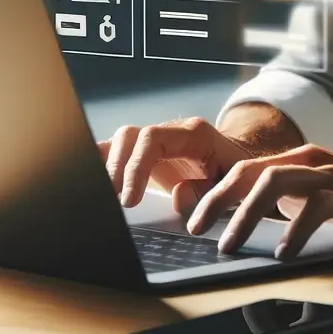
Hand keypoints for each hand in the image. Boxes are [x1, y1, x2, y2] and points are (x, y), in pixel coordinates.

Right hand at [97, 117, 261, 214]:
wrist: (239, 162)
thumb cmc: (237, 172)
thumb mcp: (234, 183)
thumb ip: (209, 191)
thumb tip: (179, 196)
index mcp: (192, 134)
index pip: (152, 139)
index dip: (135, 167)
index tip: (129, 201)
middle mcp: (169, 133)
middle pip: (129, 136)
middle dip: (114, 167)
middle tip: (111, 200)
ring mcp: (154, 143)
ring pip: (118, 142)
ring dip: (105, 167)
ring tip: (100, 196)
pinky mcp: (145, 156)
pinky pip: (117, 153)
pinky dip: (102, 166)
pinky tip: (92, 185)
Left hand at [185, 144, 332, 258]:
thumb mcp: (323, 199)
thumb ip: (291, 202)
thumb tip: (248, 223)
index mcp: (301, 161)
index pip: (245, 169)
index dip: (214, 192)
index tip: (193, 220)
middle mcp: (312, 161)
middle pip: (250, 170)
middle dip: (217, 198)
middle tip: (196, 229)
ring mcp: (332, 175)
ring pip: (274, 181)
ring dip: (244, 213)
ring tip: (228, 243)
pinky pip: (315, 206)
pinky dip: (294, 230)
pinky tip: (284, 252)